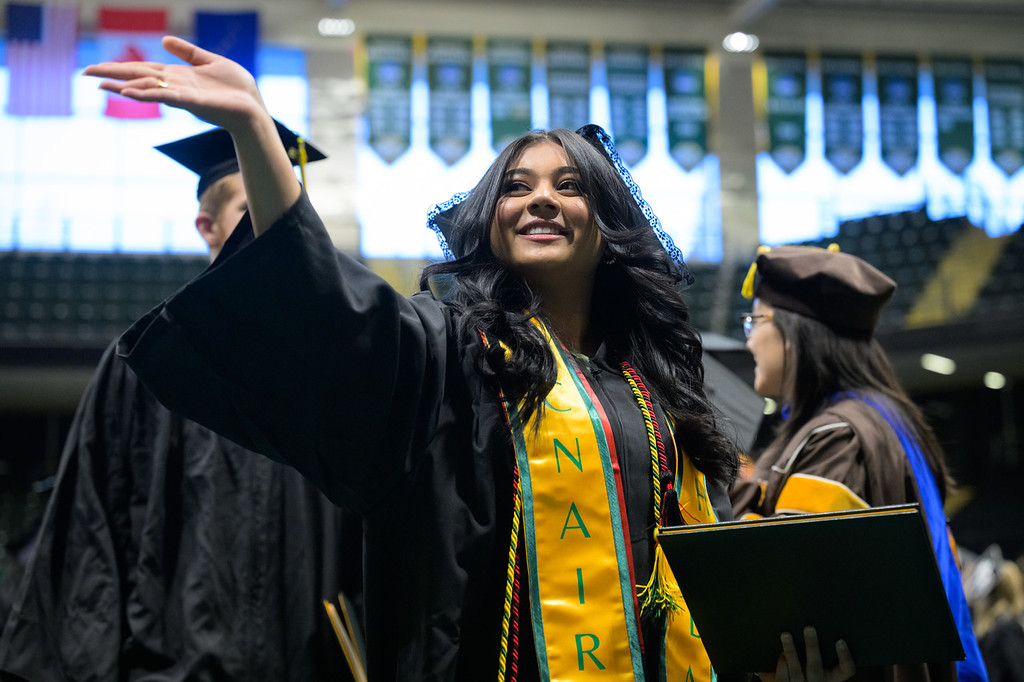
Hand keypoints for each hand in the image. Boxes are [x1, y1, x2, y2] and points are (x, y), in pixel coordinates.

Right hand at [83, 36, 264, 131]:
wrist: (253, 109)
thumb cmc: (237, 89)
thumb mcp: (211, 61)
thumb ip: (188, 52)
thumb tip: (164, 40)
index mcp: (177, 76)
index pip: (142, 70)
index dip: (119, 68)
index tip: (95, 68)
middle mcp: (174, 86)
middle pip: (137, 77)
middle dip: (112, 75)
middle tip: (84, 73)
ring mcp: (181, 95)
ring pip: (147, 88)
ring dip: (123, 86)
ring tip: (99, 84)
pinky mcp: (192, 102)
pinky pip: (165, 96)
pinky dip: (147, 94)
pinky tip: (129, 92)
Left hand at [761, 627, 854, 681]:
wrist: (784, 678)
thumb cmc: (802, 663)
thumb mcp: (812, 657)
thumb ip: (816, 645)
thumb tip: (812, 619)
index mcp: (830, 677)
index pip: (846, 670)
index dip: (845, 657)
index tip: (840, 640)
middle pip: (816, 667)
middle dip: (812, 647)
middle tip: (809, 628)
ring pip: (796, 671)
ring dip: (791, 651)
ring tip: (786, 635)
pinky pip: (782, 677)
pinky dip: (781, 664)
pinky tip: (780, 653)